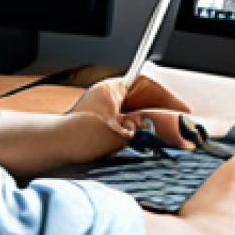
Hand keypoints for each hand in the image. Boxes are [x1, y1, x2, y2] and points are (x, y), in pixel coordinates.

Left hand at [70, 74, 191, 139]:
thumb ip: (152, 130)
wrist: (53, 150)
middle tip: (179, 126)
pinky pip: (126, 128)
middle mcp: (106, 97)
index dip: (166, 97)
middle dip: (161, 112)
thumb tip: (178, 131)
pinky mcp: (99, 129)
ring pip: (135, 115)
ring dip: (151, 125)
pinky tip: (148, 146)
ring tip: (168, 138)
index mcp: (111, 89)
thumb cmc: (78, 136)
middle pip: (142, 100)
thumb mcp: (124, 132)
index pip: (146, 84)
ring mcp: (102, 112)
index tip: (181, 110)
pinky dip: (139, 135)